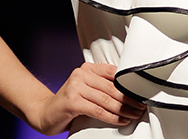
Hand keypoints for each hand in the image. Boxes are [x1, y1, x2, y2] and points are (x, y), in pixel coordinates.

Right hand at [31, 62, 146, 134]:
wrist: (45, 113)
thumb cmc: (70, 102)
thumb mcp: (86, 89)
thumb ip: (102, 86)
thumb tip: (129, 93)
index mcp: (87, 68)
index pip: (114, 72)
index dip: (129, 83)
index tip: (141, 92)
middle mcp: (81, 74)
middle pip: (112, 87)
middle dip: (129, 98)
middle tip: (142, 106)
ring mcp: (76, 86)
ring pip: (107, 99)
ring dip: (124, 109)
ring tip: (135, 114)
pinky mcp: (73, 101)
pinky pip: (98, 110)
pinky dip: (112, 117)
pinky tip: (122, 120)